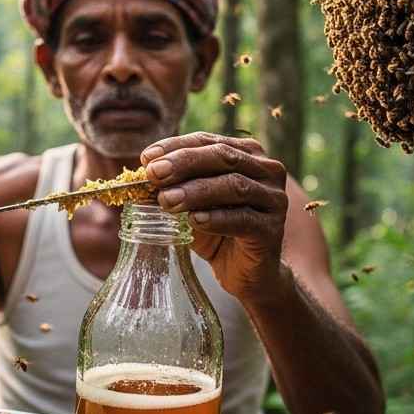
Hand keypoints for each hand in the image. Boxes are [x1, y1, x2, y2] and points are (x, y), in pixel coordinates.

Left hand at [141, 132, 287, 301]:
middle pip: (223, 157)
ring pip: (234, 186)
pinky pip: (243, 220)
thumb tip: (139, 179)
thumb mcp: (191, 205)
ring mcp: (274, 199)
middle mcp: (266, 171)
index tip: (147, 159)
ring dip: (196, 192)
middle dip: (184, 163)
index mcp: (246, 154)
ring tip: (166, 201)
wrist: (248, 272)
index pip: (208, 141)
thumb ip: (172, 188)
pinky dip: (216, 219)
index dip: (176, 146)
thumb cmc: (218, 231)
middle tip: (154, 175)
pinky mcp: (272, 230)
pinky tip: (194, 221)